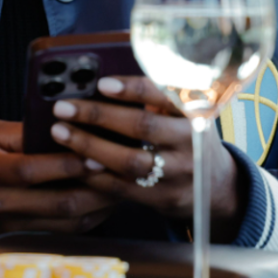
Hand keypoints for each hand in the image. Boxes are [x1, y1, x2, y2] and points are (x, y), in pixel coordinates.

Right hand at [0, 120, 118, 233]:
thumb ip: (22, 133)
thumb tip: (65, 127)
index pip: (30, 169)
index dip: (66, 164)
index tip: (96, 154)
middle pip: (56, 202)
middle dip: (95, 188)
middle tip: (120, 171)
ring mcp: (9, 226)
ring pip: (65, 223)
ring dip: (98, 207)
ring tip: (120, 187)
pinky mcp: (19, 239)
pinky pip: (62, 233)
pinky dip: (86, 220)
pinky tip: (101, 204)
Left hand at [48, 76, 242, 236]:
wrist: (217, 186)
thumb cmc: (188, 137)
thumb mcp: (186, 111)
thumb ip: (157, 96)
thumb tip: (105, 79)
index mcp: (195, 111)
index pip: (164, 94)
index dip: (133, 89)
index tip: (102, 84)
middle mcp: (190, 140)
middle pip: (141, 126)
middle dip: (98, 115)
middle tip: (63, 108)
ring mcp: (178, 172)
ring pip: (129, 160)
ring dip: (90, 145)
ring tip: (61, 132)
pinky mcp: (163, 198)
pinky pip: (123, 187)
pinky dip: (95, 175)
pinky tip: (73, 163)